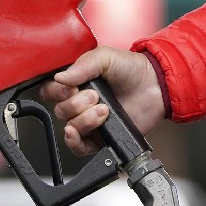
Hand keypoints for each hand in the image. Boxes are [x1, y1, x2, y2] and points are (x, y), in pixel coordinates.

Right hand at [40, 46, 165, 154]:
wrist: (156, 86)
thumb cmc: (132, 69)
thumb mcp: (105, 57)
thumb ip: (82, 65)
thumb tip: (60, 78)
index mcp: (74, 83)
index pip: (50, 91)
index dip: (56, 92)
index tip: (70, 88)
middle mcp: (78, 103)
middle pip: (59, 111)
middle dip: (76, 104)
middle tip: (96, 96)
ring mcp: (87, 121)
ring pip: (69, 128)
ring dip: (85, 120)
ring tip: (104, 110)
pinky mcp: (98, 138)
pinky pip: (78, 147)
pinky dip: (76, 141)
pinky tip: (86, 131)